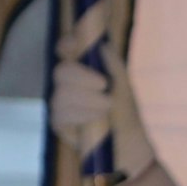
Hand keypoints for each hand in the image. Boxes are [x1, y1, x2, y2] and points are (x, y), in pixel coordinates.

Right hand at [50, 39, 152, 179]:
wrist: (128, 142)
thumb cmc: (125, 111)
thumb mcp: (123, 82)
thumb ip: (112, 61)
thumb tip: (102, 43)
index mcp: (81, 68)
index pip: (65, 49)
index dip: (66, 44)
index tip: (74, 45)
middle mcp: (67, 83)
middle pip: (61, 71)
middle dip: (81, 77)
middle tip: (104, 85)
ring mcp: (60, 102)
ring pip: (61, 94)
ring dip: (87, 99)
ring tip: (107, 107)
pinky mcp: (58, 122)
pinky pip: (60, 115)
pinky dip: (80, 115)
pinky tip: (95, 119)